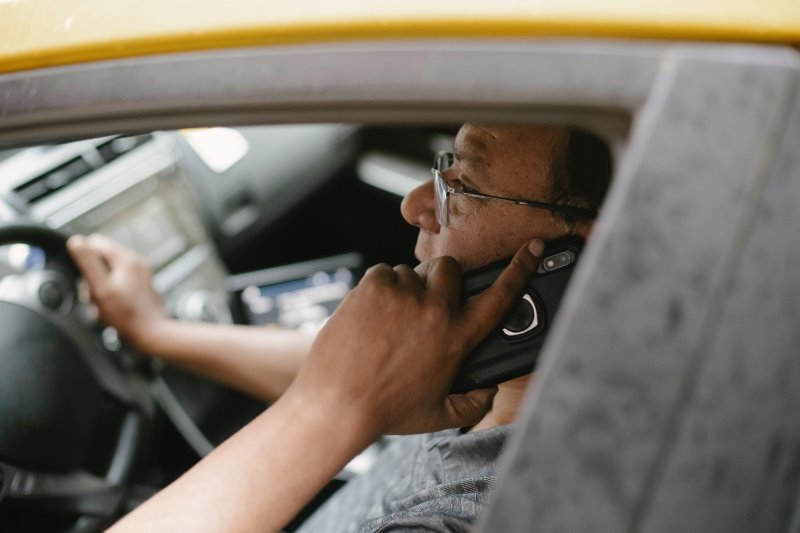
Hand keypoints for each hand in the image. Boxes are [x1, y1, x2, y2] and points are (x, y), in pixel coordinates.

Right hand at [66, 234, 168, 349]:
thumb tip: (76, 241)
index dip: (82, 259)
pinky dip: (110, 293)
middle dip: (91, 276)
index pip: (94, 242)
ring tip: (101, 306)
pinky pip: (117, 283)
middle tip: (92, 297)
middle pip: (101, 259)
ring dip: (99, 287)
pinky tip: (110, 309)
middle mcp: (136, 262)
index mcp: (126, 258)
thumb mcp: (101, 288)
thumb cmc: (126, 315)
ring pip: (108, 272)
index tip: (83, 280)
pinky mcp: (141, 286)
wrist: (152, 334)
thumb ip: (88, 263)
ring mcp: (140, 273)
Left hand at [284, 239, 544, 439]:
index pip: (501, 295)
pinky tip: (371, 314)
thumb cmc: (385, 410)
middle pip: (451, 268)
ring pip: (411, 271)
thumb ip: (472, 405)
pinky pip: (383, 272)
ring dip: (404, 288)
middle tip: (424, 301)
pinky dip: (378, 287)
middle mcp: (436, 310)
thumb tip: (488, 392)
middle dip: (441, 279)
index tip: (533, 246)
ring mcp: (405, 295)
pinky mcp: (375, 286)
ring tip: (388, 321)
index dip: (521, 268)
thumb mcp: (436, 416)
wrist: (336, 403)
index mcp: (458, 337)